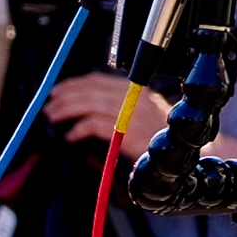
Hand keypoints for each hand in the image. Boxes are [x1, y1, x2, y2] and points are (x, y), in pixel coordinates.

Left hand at [39, 70, 171, 156]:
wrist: (185, 157)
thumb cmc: (161, 138)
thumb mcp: (143, 114)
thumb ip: (120, 106)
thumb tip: (86, 105)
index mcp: (137, 90)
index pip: (99, 80)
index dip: (75, 84)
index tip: (58, 90)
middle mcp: (136, 98)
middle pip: (93, 90)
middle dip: (66, 96)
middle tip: (50, 105)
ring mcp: (134, 115)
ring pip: (91, 104)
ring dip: (67, 110)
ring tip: (53, 116)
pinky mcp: (130, 133)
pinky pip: (96, 126)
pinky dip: (79, 129)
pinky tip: (70, 136)